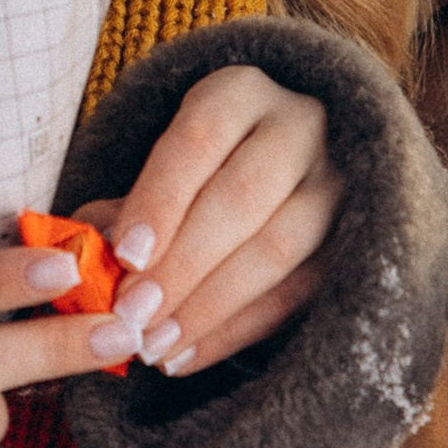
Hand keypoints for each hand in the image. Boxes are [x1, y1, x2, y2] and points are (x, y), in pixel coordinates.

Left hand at [78, 65, 341, 380]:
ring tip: (155, 346)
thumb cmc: (194, 172)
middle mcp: (300, 126)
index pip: (199, 139)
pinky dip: (237, 330)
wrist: (279, 169)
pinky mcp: (354, 240)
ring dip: (209, 305)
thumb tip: (94, 256)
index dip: (160, 199)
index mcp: (240, 92)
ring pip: (278, 247)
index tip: (125, 256)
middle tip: (132, 314)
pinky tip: (187, 355)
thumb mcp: (156, 165)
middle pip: (243, 195)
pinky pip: (299, 293)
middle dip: (182, 263)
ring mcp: (337, 183)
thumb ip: (123, 208)